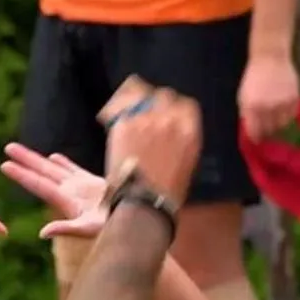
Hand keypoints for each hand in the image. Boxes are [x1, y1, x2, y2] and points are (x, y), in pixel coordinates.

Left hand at [1, 143, 106, 237]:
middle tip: (8, 147)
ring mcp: (81, 188)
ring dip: (39, 159)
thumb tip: (42, 233)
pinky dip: (64, 163)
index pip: (39, 185)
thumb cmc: (113, 226)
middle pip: (43, 174)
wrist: (134, 217)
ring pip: (55, 169)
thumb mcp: (89, 229)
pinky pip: (75, 170)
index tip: (5, 165)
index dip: (22, 175)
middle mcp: (70, 193)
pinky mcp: (94, 184)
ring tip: (21, 150)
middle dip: (26, 160)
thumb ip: (66, 229)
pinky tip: (53, 157)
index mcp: (66, 201)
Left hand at [99, 77, 202, 205]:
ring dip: (136, 101)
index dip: (177, 107)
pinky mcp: (124, 124)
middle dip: (156, 102)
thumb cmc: (167, 193)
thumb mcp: (186, 164)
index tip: (169, 111)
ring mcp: (146, 120)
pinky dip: (116, 110)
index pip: (187, 105)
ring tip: (127, 108)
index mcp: (190, 132)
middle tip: (147, 111)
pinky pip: (121, 107)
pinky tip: (110, 116)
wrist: (144, 204)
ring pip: (141, 95)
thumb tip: (171, 129)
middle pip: (165, 96)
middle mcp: (170, 121)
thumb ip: (181, 140)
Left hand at [237, 54, 299, 139]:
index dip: (256, 138)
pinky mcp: (294, 99)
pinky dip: (287, 115)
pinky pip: (292, 115)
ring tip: (274, 117)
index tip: (256, 140)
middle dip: (266, 131)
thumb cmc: (253, 76)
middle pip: (270, 130)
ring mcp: (282, 104)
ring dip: (277, 124)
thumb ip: (246, 114)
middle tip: (265, 128)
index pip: (255, 132)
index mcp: (252, 107)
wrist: (270, 58)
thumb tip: (251, 130)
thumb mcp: (243, 95)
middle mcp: (268, 108)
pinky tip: (282, 109)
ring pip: (282, 125)